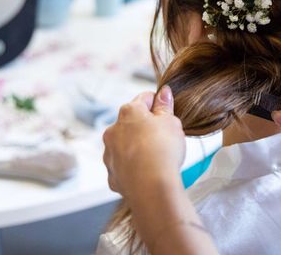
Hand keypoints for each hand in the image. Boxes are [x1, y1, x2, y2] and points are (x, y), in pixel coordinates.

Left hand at [102, 86, 185, 200]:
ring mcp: (109, 153)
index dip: (159, 104)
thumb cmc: (163, 149)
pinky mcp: (111, 174)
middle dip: (146, 127)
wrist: (152, 187)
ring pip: (125, 144)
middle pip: (132, 122)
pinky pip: (123, 165)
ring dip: (137, 146)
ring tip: (156, 157)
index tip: (168, 112)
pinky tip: (147, 172)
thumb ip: (165, 106)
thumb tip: (164, 92)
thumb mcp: (171, 122)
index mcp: (129, 112)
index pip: (145, 98)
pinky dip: (133, 166)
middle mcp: (113, 129)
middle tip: (165, 137)